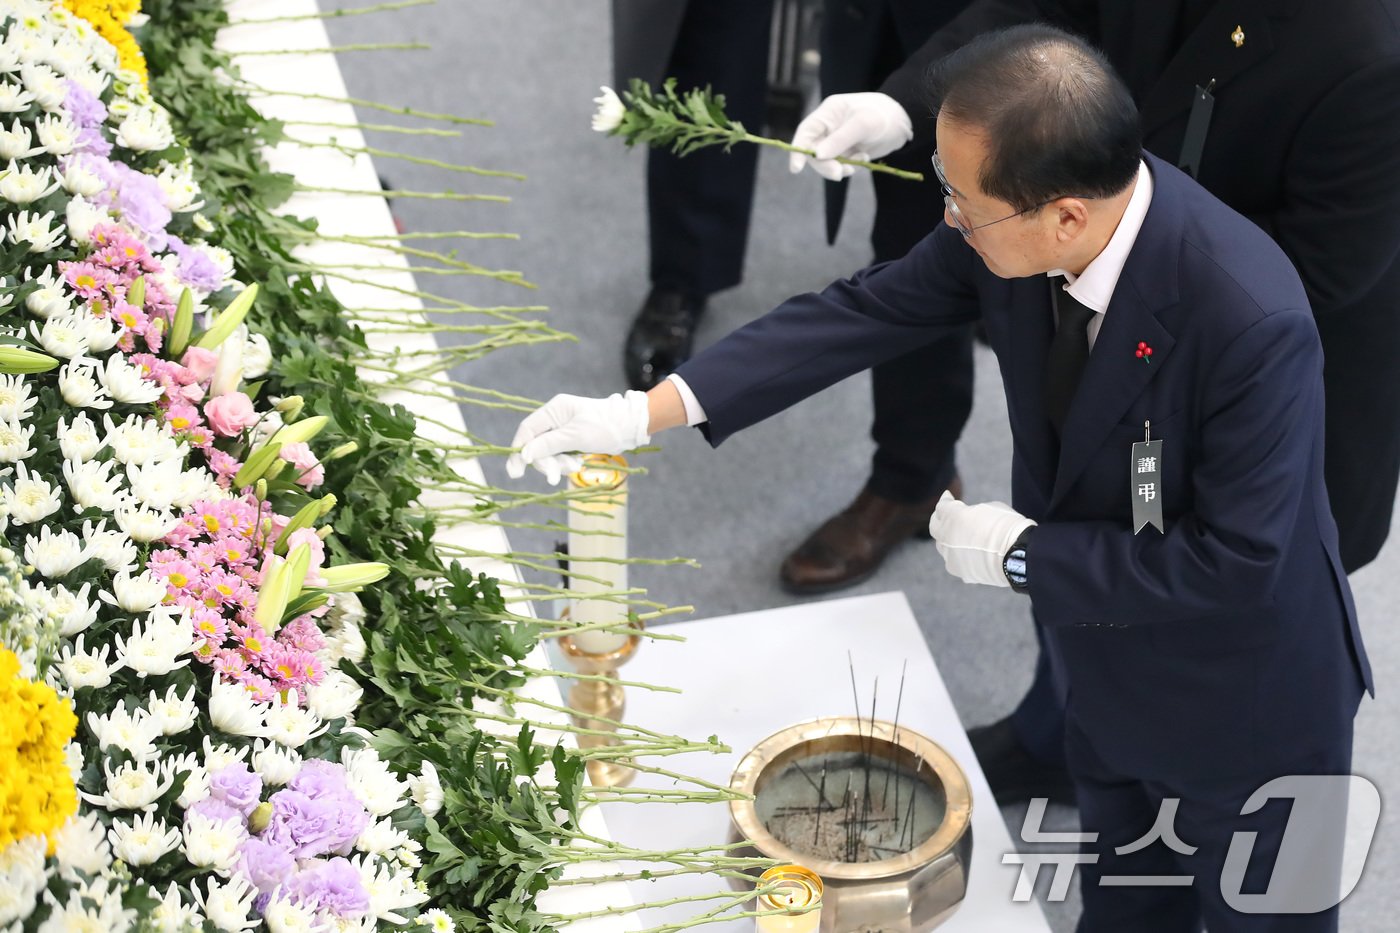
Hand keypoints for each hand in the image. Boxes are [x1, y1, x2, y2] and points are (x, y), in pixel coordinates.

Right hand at [505, 391, 649, 484]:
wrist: (630, 427)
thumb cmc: (605, 427)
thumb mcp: (576, 436)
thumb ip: (549, 445)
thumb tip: (524, 454)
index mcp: (554, 410)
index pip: (527, 430)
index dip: (519, 450)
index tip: (516, 471)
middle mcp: (555, 418)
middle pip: (536, 444)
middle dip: (545, 462)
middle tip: (554, 478)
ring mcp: (563, 430)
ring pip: (548, 452)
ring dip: (558, 464)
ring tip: (575, 467)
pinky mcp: (571, 440)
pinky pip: (560, 455)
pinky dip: (566, 463)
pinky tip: (578, 464)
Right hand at [788, 92, 912, 180]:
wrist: (903, 122)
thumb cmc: (883, 115)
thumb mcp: (863, 124)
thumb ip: (840, 139)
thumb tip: (818, 155)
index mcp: (828, 113)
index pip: (805, 131)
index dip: (798, 149)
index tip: (797, 169)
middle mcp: (828, 127)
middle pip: (813, 151)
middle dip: (824, 164)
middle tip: (839, 174)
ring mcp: (836, 140)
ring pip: (826, 161)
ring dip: (838, 167)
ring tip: (858, 163)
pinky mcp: (846, 151)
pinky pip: (839, 165)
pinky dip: (849, 166)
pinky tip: (863, 158)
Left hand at [926, 491, 1035, 586]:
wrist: (1020, 555)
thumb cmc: (1009, 526)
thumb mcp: (989, 508)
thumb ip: (971, 512)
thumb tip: (968, 517)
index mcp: (952, 517)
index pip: (942, 507)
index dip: (946, 500)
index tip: (948, 497)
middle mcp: (946, 537)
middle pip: (935, 527)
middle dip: (940, 520)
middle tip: (946, 516)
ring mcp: (952, 557)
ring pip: (943, 548)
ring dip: (949, 541)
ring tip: (959, 537)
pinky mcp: (962, 573)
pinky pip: (955, 563)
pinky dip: (960, 557)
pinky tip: (968, 554)